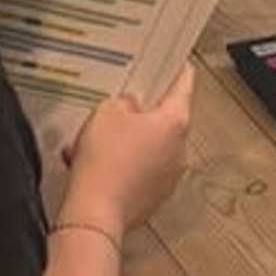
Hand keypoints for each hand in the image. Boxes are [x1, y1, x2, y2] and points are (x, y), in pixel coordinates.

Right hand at [60, 67, 196, 236]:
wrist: (94, 213)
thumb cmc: (104, 158)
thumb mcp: (106, 112)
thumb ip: (123, 102)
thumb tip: (131, 107)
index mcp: (175, 122)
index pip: (184, 85)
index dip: (177, 70)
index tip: (177, 62)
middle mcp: (180, 150)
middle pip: (166, 120)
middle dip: (141, 113)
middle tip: (119, 106)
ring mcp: (169, 177)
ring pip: (149, 148)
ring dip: (127, 142)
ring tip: (93, 141)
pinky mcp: (153, 198)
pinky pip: (139, 171)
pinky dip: (121, 166)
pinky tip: (91, 164)